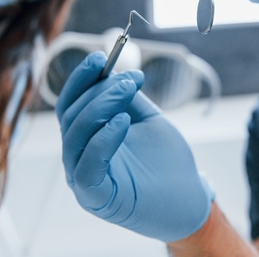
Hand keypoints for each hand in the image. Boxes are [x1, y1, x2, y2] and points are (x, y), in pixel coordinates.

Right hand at [57, 52, 213, 241]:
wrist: (188, 200)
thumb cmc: (166, 163)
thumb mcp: (147, 119)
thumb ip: (127, 98)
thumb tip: (116, 71)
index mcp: (87, 137)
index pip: (70, 103)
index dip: (80, 78)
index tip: (100, 57)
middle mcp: (78, 156)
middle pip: (71, 115)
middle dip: (99, 89)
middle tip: (129, 79)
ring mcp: (83, 178)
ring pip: (75, 136)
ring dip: (101, 106)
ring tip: (128, 92)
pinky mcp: (95, 197)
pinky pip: (87, 166)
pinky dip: (102, 139)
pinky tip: (123, 122)